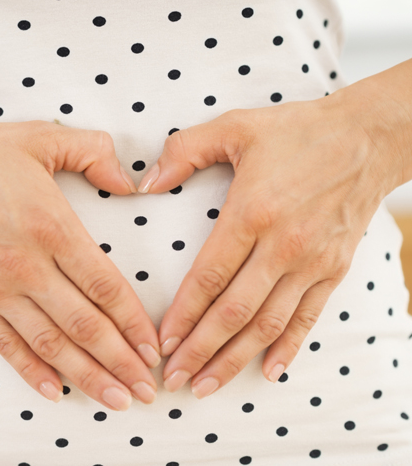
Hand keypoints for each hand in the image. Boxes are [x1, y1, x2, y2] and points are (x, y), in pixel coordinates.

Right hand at [0, 113, 161, 409]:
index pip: (104, 285)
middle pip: (84, 325)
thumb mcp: (40, 137)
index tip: (154, 346)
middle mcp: (25, 266)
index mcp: (50, 226)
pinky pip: (5, 345)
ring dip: (87, 376)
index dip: (134, 322)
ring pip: (50, 343)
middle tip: (148, 389)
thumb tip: (128, 180)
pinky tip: (55, 391)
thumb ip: (93, 152)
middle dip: (121, 362)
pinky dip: (31, 371)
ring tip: (116, 400)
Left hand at [135, 88, 401, 398]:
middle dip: (201, 350)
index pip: (209, 276)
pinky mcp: (334, 269)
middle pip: (235, 311)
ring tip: (207, 386)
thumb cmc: (297, 131)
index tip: (162, 342)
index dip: (183, 314)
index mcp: (252, 212)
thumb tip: (145, 183)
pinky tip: (268, 371)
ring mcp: (312, 262)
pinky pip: (308, 318)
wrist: (369, 136)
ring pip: (268, 324)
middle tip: (173, 379)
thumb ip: (184, 151)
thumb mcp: (234, 126)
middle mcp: (283, 245)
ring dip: (236, 359)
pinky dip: (288, 347)